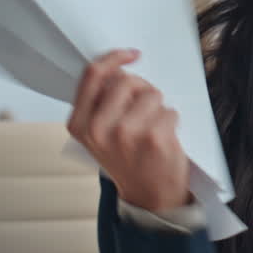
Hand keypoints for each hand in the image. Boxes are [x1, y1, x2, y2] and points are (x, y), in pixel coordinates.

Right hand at [67, 48, 192, 211]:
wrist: (149, 196)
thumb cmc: (127, 160)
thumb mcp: (99, 134)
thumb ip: (102, 103)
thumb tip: (119, 70)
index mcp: (80, 125)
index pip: (93, 76)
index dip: (114, 58)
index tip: (130, 55)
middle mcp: (99, 129)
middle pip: (127, 81)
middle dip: (141, 89)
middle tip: (144, 111)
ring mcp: (127, 133)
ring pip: (152, 94)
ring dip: (158, 107)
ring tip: (153, 129)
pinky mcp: (154, 137)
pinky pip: (170, 110)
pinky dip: (172, 121)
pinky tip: (164, 139)